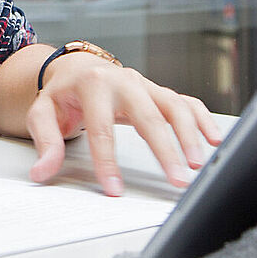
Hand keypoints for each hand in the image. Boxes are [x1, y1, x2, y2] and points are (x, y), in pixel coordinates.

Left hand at [26, 53, 222, 195]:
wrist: (76, 68)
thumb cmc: (63, 94)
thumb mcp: (42, 114)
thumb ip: (46, 142)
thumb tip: (43, 170)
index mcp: (93, 84)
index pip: (102, 128)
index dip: (108, 161)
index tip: (115, 188)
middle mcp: (124, 80)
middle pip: (149, 116)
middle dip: (165, 149)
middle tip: (176, 178)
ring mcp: (145, 85)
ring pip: (174, 106)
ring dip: (189, 135)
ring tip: (198, 164)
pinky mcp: (158, 91)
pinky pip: (186, 102)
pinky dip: (202, 119)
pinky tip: (214, 139)